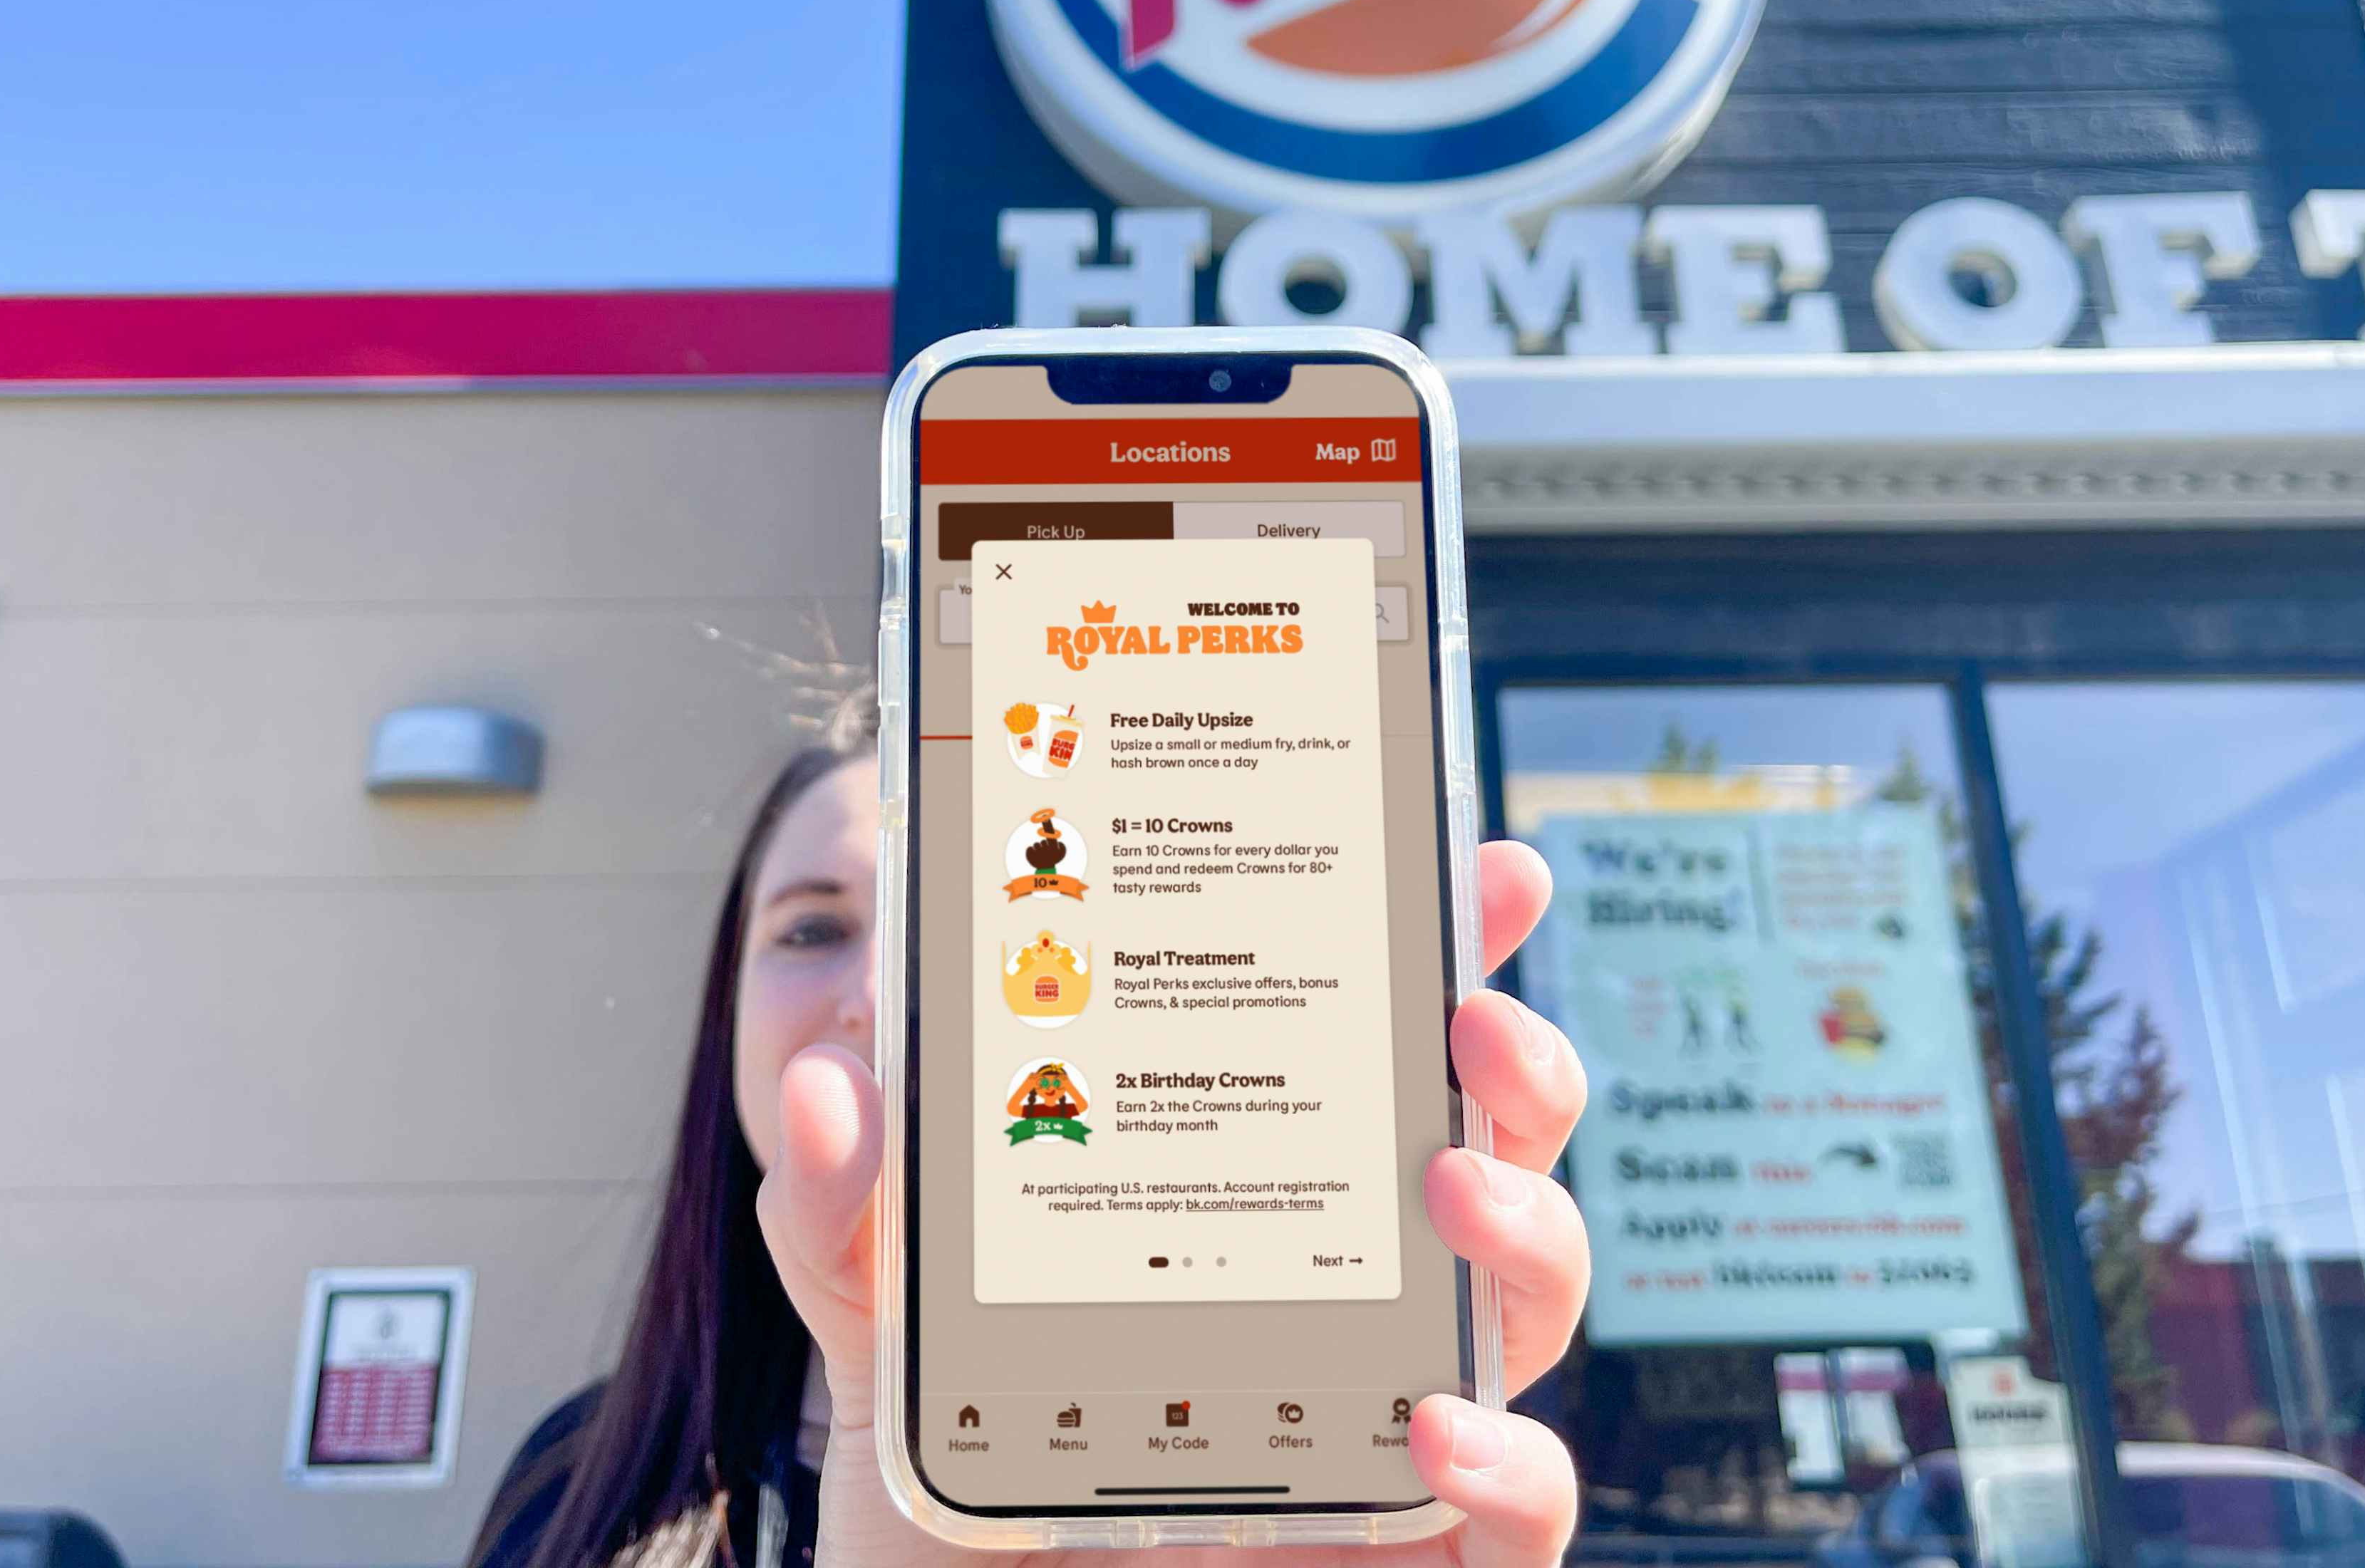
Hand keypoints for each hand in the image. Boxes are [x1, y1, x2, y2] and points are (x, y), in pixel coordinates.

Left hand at [758, 838, 1586, 1567]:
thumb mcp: (885, 1330)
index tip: (1473, 864)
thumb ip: (847, 1209)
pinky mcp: (1420, 1553)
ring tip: (1453, 1188)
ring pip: (1532, 1304)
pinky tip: (1440, 1424)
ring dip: (1527, 1224)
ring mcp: (1393, 1422)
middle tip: (1473, 1018)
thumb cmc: (957, 1492)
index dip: (1443, 954)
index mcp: (1257, 1201)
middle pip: (1490, 1151)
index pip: (1369, 1058)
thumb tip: (832, 1078)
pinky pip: (1525, 1511)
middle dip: (1517, 1063)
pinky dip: (1516, 1464)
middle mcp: (1350, 1295)